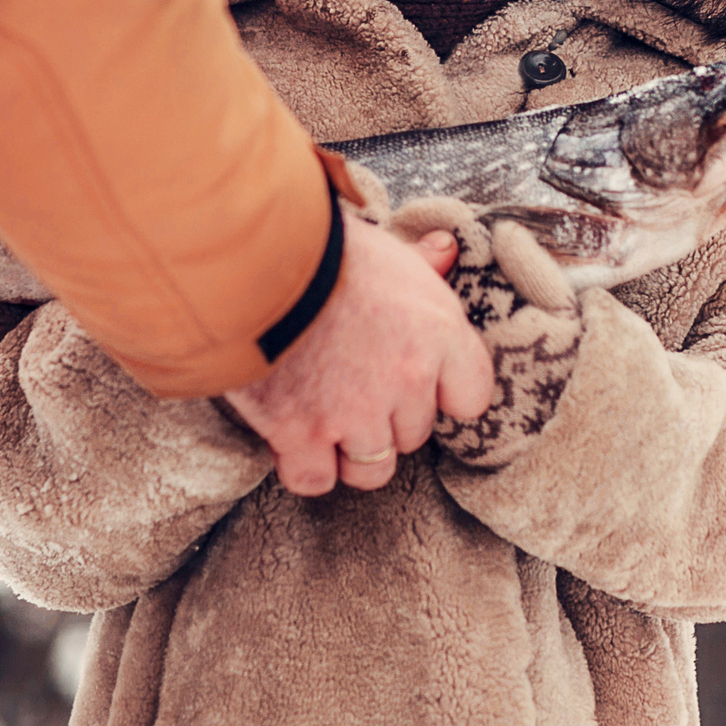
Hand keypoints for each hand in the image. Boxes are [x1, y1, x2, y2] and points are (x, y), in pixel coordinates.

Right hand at [226, 215, 490, 495]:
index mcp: (437, 331)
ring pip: (373, 468)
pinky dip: (304, 466)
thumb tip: (445, 250)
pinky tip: (293, 439)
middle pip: (416, 433)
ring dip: (350, 450)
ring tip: (325, 416)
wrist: (253, 258)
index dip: (444, 392)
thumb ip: (419, 263)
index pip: (472, 395)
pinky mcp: (301, 433)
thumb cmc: (321, 246)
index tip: (417, 381)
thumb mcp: (383, 246)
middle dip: (388, 417)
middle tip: (353, 385)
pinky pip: (316, 480)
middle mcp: (406, 380)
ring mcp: (356, 413)